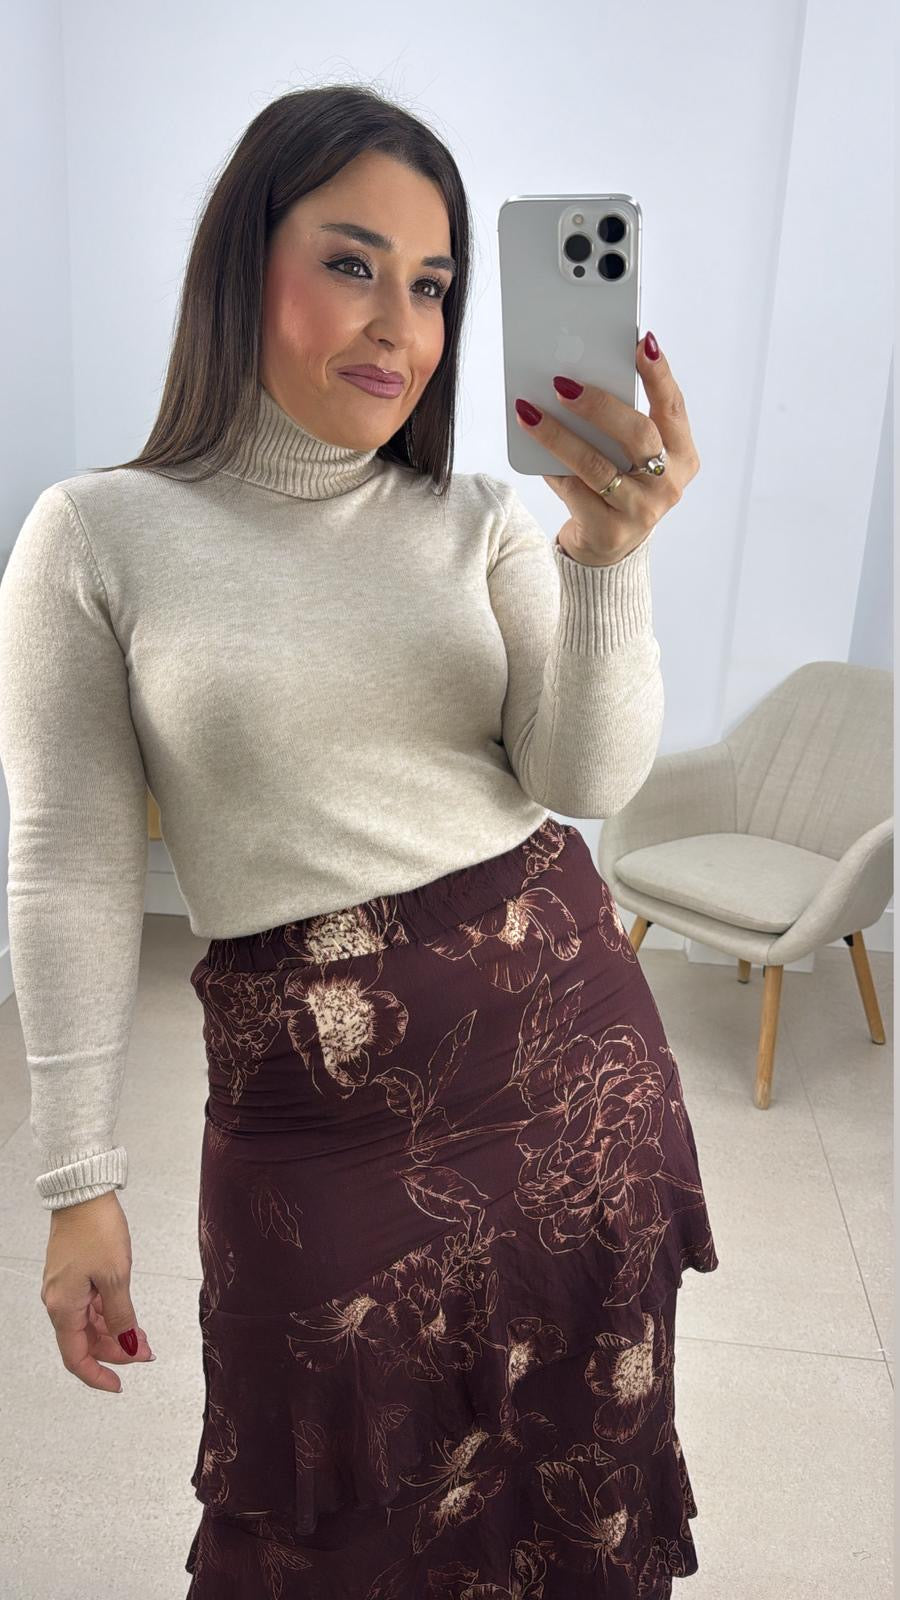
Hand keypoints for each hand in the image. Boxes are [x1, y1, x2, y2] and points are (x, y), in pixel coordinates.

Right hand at [42, 1189, 154, 1392]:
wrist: (83, 1192)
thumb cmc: (96, 1229)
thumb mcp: (116, 1277)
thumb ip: (121, 1316)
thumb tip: (129, 1345)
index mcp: (63, 1307)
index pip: (76, 1357)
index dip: (98, 1375)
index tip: (120, 1384)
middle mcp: (58, 1302)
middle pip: (84, 1342)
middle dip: (115, 1350)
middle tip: (145, 1351)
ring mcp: (64, 1288)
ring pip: (88, 1324)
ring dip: (114, 1332)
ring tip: (143, 1334)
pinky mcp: (72, 1274)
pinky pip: (88, 1305)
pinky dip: (108, 1313)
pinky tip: (128, 1314)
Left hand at [514, 333, 700, 566]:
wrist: (607, 548)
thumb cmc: (620, 487)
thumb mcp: (632, 457)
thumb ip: (622, 426)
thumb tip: (577, 380)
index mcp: (683, 457)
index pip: (672, 408)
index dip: (658, 375)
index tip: (640, 344)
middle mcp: (669, 485)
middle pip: (637, 435)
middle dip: (599, 405)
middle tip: (564, 383)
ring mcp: (641, 512)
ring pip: (597, 466)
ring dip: (559, 435)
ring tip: (530, 411)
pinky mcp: (609, 531)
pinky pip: (574, 491)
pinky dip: (551, 466)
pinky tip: (531, 446)